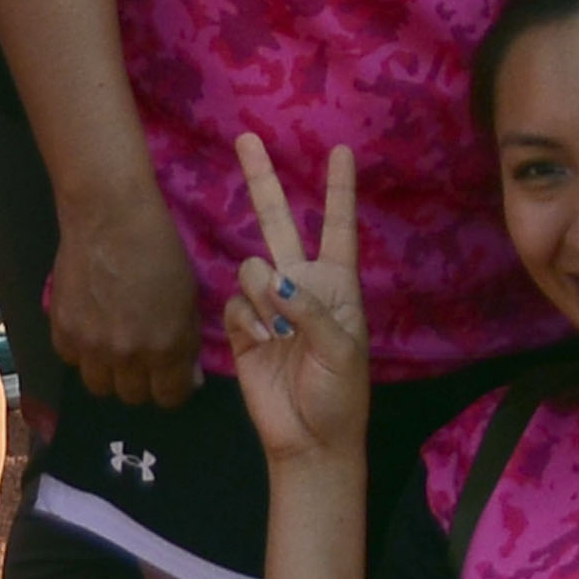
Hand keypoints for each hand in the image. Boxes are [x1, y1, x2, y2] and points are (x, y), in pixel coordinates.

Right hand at [44, 179, 207, 409]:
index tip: (172, 375)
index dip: (173, 388)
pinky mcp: (62, 330)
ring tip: (115, 345)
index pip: (169, 397)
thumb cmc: (160, 247)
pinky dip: (81, 351)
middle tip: (144, 356)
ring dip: (109, 371)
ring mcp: (90, 346)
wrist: (110, 215)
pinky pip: (71, 360)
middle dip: (142, 381)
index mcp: (165, 347)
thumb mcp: (188, 296)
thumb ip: (186, 342)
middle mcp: (126, 355)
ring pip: (99, 386)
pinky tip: (91, 327)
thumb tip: (188, 378)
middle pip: (133, 396)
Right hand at [216, 135, 374, 467]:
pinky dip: (247, 320)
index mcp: (337, 285)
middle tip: (246, 139)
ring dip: (262, 291)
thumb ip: (312, 311)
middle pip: (280, 223)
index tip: (341, 150)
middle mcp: (303, 286)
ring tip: (278, 328)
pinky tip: (261, 342)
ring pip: (252, 268)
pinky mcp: (244, 328)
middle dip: (263, 181)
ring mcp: (270, 305)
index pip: (338, 227)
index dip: (338, 190)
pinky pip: (236, 304)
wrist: (309, 438)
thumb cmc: (339, 394)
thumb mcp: (342, 350)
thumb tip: (275, 280)